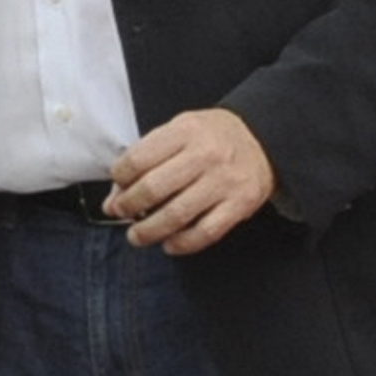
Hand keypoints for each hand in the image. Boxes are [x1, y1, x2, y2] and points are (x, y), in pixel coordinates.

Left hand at [105, 108, 275, 254]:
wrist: (262, 139)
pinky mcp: (240, 205)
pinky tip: (169, 245)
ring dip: (150, 231)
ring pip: (177, 214)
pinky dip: (183, 243)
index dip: (120, 177)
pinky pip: (206, 232)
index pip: (139, 159)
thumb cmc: (210, 137)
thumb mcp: (177, 132)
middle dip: (128, 205)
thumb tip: (114, 197)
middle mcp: (205, 155)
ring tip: (136, 236)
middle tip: (119, 212)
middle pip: (154, 188)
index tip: (117, 184)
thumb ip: (146, 158)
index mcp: (185, 131)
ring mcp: (224, 181)